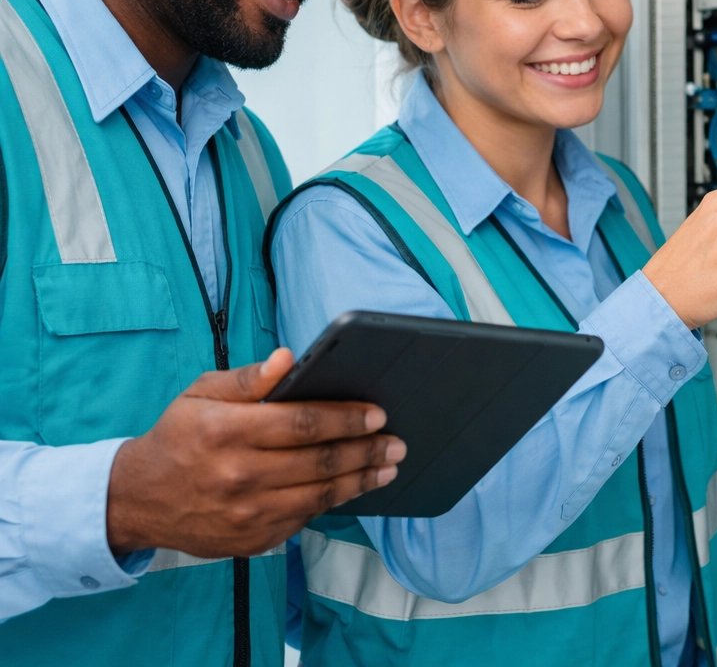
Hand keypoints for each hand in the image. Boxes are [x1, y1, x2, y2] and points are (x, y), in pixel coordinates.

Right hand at [106, 348, 405, 557]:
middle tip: (396, 442)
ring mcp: (247, 512)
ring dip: (361, 480)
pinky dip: (334, 502)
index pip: (303, 422)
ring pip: (320, 495)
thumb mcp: (201, 393)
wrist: (139, 499)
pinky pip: (304, 518)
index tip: (377, 413)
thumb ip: (248, 379)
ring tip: (388, 466)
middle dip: (366, 450)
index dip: (346, 418)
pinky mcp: (252, 539)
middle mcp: (240, 474)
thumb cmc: (178, 436)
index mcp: (228, 431)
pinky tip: (355, 487)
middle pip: (319, 461)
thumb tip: (288, 358)